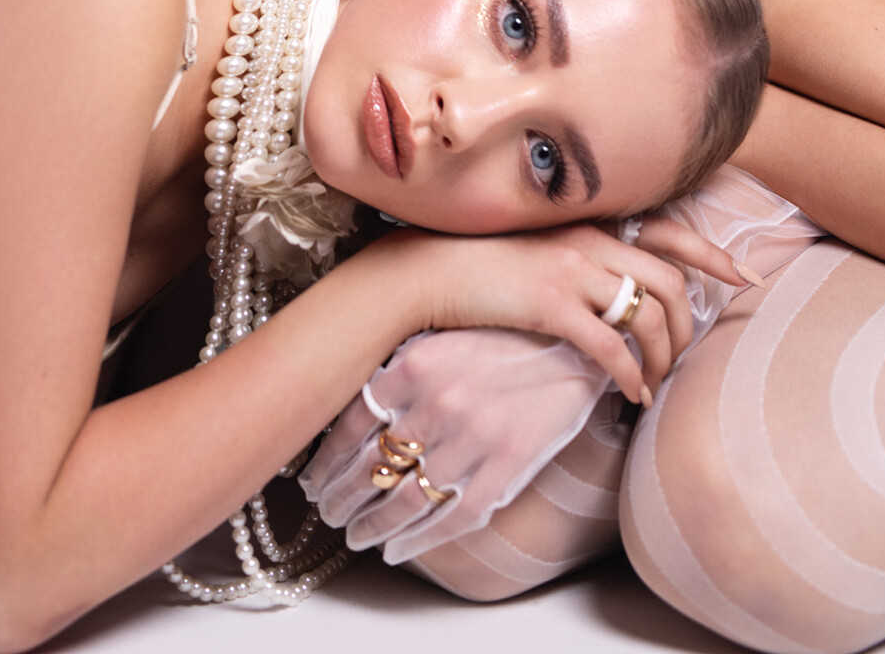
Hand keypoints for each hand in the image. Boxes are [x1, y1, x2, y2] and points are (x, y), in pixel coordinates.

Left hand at [303, 326, 616, 556]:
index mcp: (415, 363)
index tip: (312, 481)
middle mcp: (438, 400)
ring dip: (372, 526)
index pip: (351, 424)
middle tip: (328, 513)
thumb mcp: (443, 336)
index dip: (326, 461)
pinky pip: (451, 518)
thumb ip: (400, 369)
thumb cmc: (501, 334)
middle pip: (372, 467)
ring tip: (356, 535)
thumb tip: (351, 412)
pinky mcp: (505, 467)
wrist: (571, 341)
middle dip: (342, 498)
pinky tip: (397, 549)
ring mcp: (473, 437)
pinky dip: (417, 542)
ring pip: (405, 500)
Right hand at [397, 213, 751, 405]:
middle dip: (687, 326)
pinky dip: (629, 375)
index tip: (744, 278)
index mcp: (591, 222)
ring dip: (661, 358)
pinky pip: (609, 346)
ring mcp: (572, 270)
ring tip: (654, 383)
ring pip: (646, 316)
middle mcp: (590, 239)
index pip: (669, 231)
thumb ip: (582, 257)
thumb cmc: (482, 261)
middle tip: (682, 358)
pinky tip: (631, 395)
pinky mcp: (551, 304)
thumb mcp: (541, 246)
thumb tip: (616, 291)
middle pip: (668, 282)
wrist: (430, 268)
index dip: (712, 256)